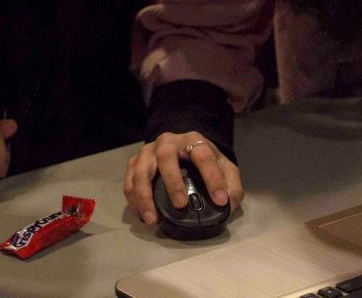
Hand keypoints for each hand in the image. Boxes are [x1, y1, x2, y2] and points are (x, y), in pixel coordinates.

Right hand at [123, 132, 242, 226]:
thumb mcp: (225, 170)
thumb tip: (227, 206)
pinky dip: (133, 199)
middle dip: (172, 182)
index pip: (204, 156)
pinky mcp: (136, 161)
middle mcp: (169, 142)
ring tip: (152, 220)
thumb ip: (232, 186)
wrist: (184, 148)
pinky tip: (142, 214)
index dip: (213, 178)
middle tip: (180, 205)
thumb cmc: (204, 161)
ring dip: (145, 196)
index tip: (220, 200)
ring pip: (141, 169)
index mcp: (194, 141)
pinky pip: (129, 179)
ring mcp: (149, 150)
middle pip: (166, 157)